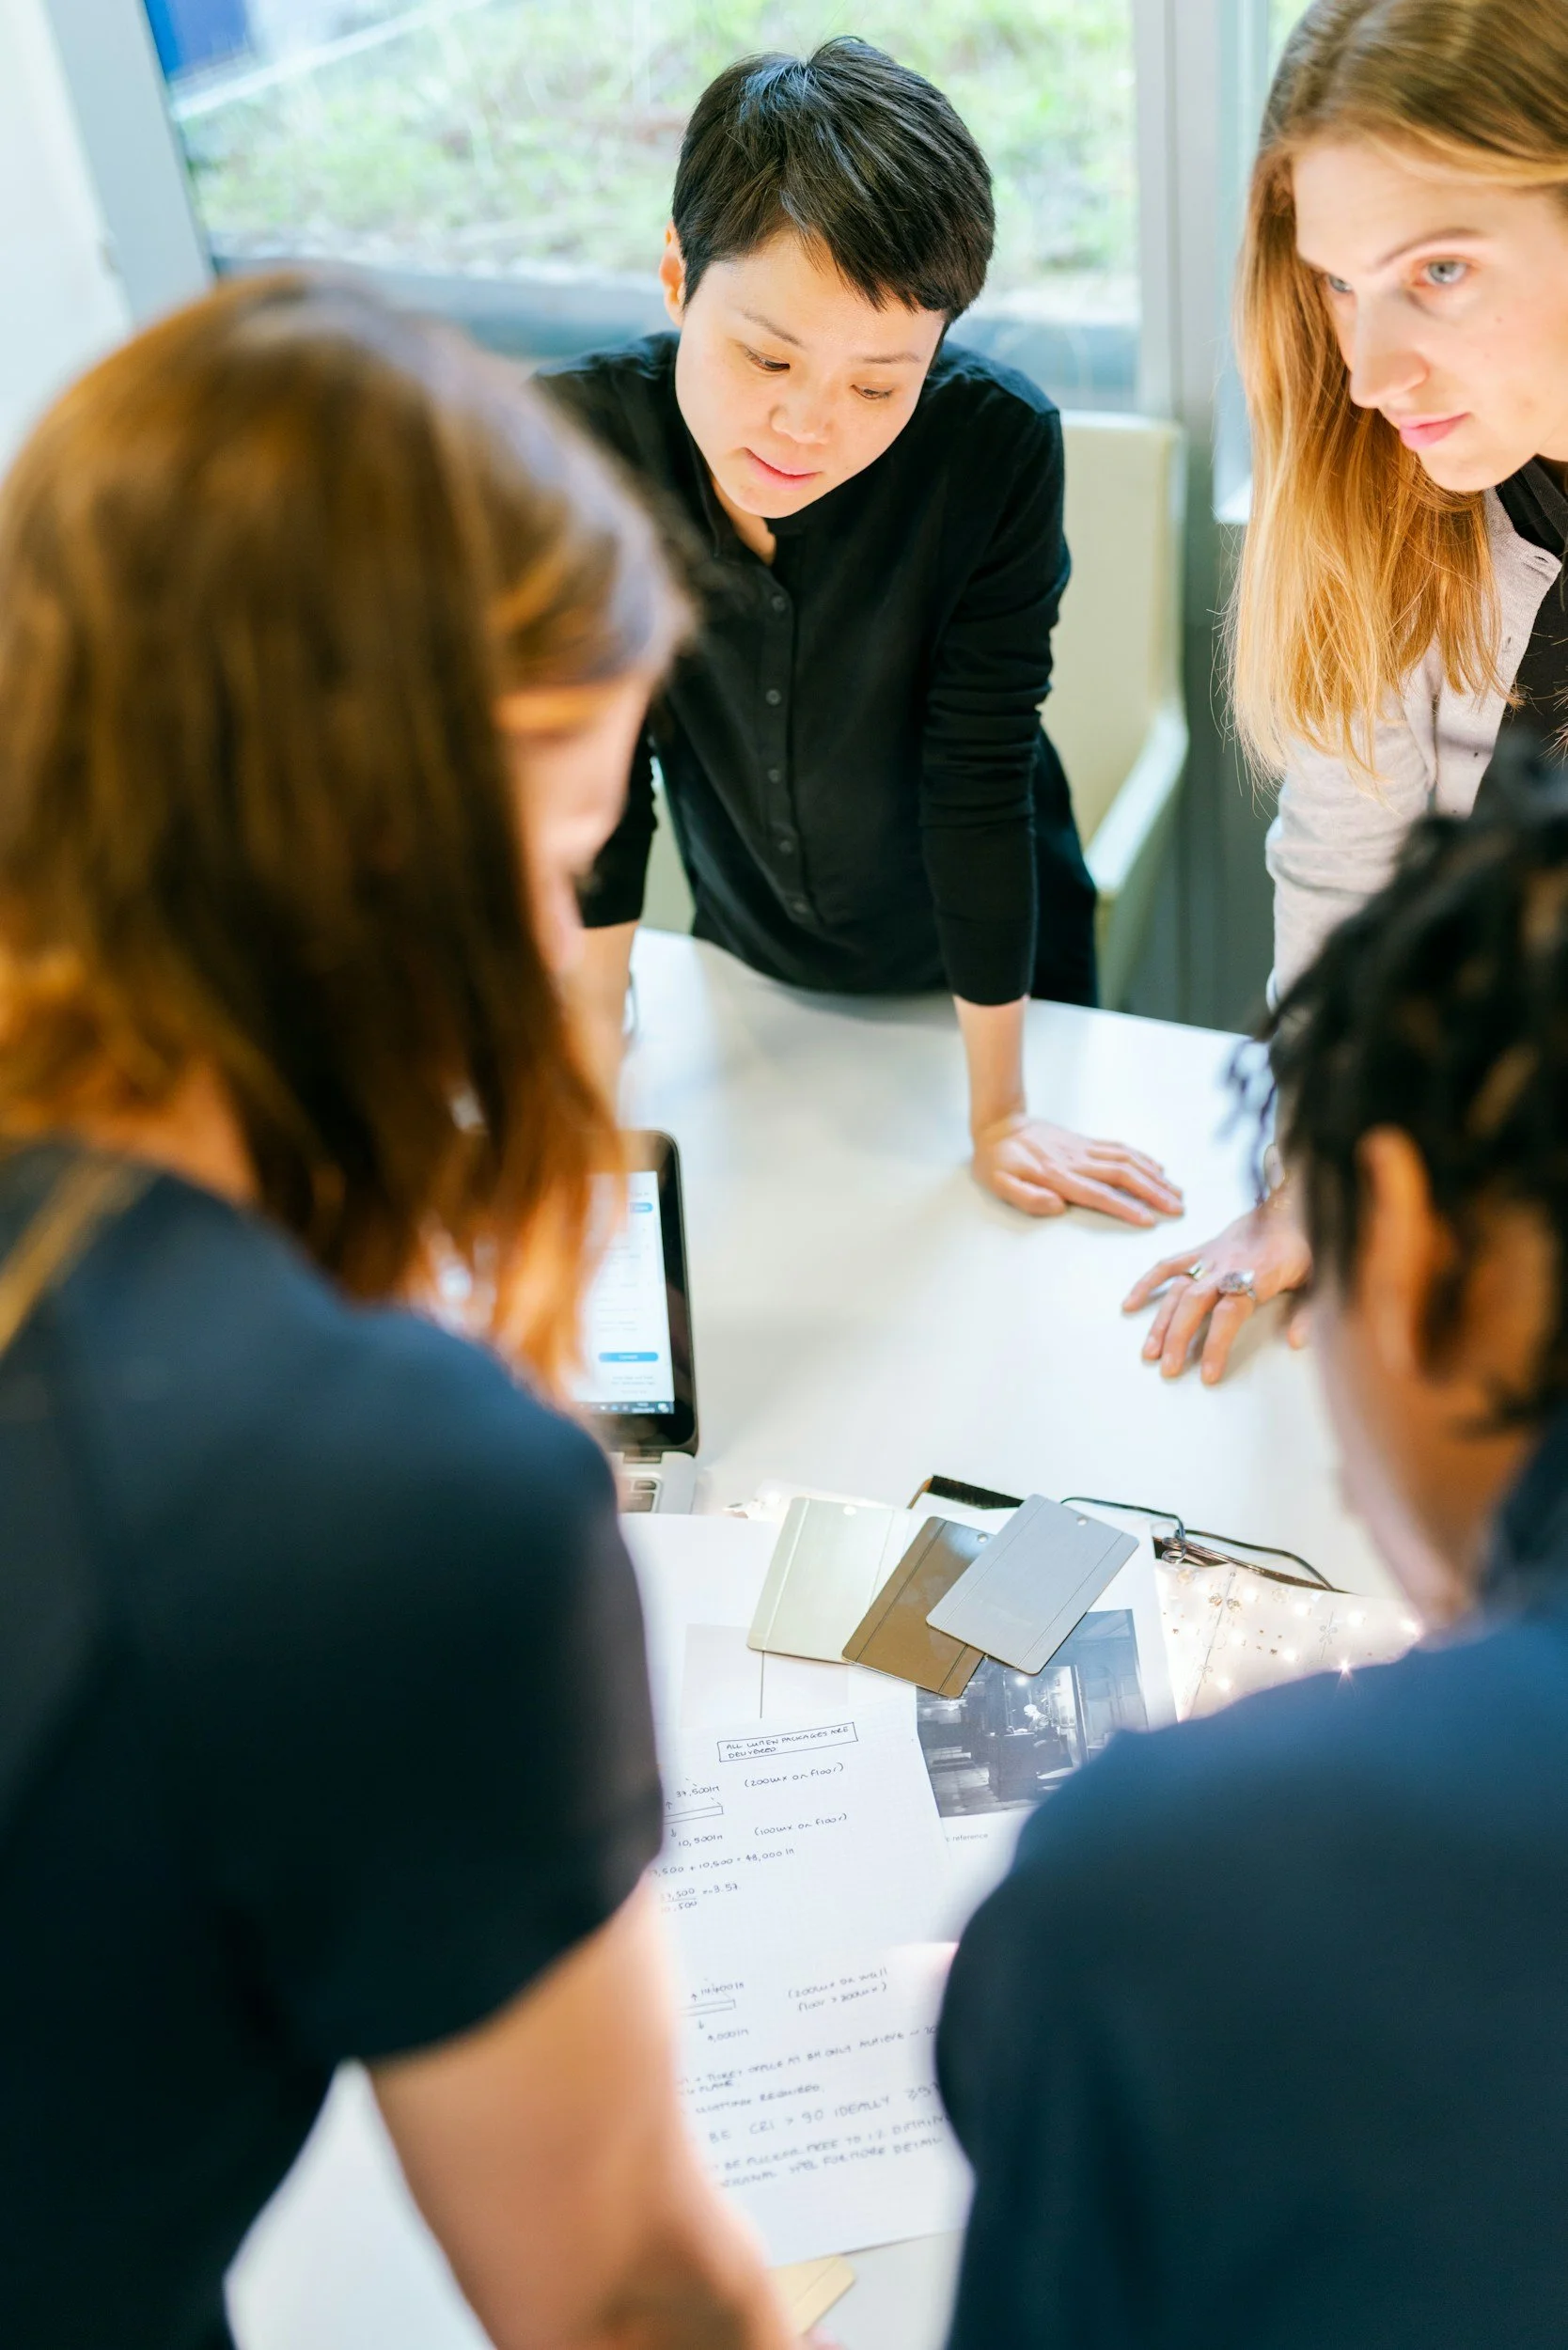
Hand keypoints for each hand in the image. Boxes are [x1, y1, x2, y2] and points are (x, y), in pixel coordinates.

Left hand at [971, 1114, 1183, 1226]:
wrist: (999, 1125)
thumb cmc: (996, 1161)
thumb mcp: (999, 1185)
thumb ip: (1027, 1197)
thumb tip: (1058, 1207)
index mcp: (1057, 1176)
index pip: (1098, 1194)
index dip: (1125, 1208)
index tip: (1149, 1220)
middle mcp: (1076, 1161)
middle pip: (1122, 1176)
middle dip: (1153, 1193)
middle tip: (1177, 1208)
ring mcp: (1083, 1149)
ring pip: (1126, 1160)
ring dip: (1154, 1176)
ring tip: (1176, 1191)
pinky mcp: (1085, 1142)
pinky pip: (1119, 1148)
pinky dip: (1142, 1158)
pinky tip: (1157, 1168)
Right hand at [1122, 1191, 1312, 1383]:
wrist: (1291, 1204)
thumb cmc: (1306, 1245)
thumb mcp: (1319, 1277)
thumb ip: (1309, 1312)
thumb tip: (1297, 1342)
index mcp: (1258, 1274)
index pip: (1230, 1313)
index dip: (1216, 1343)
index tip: (1207, 1374)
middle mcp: (1227, 1266)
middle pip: (1195, 1303)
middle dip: (1178, 1337)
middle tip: (1169, 1369)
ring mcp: (1210, 1257)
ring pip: (1178, 1289)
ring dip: (1161, 1321)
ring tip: (1149, 1352)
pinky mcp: (1201, 1251)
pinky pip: (1168, 1265)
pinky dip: (1147, 1283)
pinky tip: (1130, 1304)